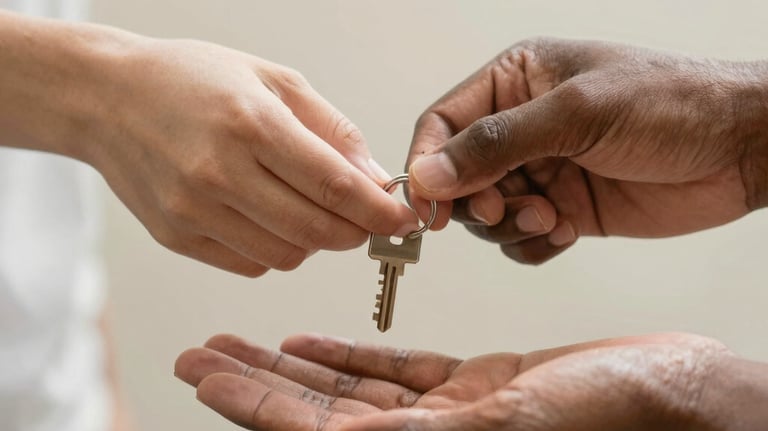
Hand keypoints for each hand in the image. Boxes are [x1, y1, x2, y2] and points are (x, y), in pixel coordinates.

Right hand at [0, 12, 418, 276]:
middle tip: (368, 218)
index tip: (404, 219)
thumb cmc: (194, 80)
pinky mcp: (176, 237)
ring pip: (287, 255)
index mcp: (250, 124)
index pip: (334, 186)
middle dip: (357, 232)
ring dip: (315, 241)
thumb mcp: (274, 80)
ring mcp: (193, 211)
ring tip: (310, 208)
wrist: (108, 98)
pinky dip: (276, 249)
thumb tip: (375, 180)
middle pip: (316, 230)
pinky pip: (251, 264)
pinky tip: (270, 217)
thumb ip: (332, 131)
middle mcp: (218, 173)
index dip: (379, 210)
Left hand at [174, 332, 762, 430]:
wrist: (677, 395)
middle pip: (320, 413)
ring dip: (294, 364)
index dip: (255, 403)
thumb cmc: (615, 415)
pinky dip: (353, 354)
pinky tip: (313, 341)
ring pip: (351, 390)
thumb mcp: (506, 423)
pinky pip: (399, 372)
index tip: (206, 373)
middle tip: (203, 352)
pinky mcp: (478, 387)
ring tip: (242, 341)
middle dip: (255, 380)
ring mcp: (451, 416)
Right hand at [406, 37, 767, 263]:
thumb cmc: (671, 104)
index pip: (443, 123)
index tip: (427, 206)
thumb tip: (427, 174)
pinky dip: (533, 243)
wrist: (741, 148)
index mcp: (516, 81)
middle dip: (474, 201)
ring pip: (485, 212)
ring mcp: (541, 169)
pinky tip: (566, 230)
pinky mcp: (562, 207)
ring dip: (508, 223)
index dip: (427, 164)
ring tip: (549, 216)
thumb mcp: (576, 113)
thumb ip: (496, 144)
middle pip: (457, 175)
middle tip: (501, 209)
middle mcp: (521, 125)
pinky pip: (520, 239)